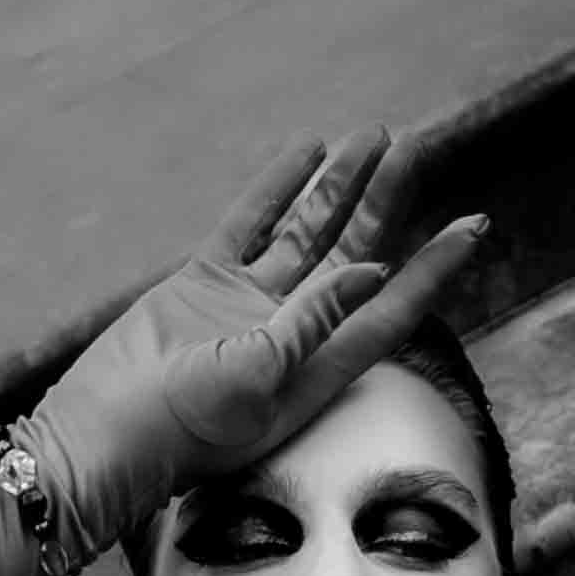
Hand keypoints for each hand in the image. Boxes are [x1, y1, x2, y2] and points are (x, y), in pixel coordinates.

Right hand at [25, 126, 489, 565]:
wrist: (103, 438)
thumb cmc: (180, 431)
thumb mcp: (257, 380)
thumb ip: (313, 324)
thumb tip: (372, 271)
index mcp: (317, 369)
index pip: (390, 309)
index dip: (432, 269)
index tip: (471, 226)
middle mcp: (290, 336)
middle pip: (355, 258)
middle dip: (386, 205)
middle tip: (415, 148)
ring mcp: (246, 308)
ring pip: (307, 233)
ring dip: (340, 188)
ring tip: (373, 137)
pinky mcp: (202, 285)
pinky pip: (250, 225)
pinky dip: (278, 188)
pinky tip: (306, 151)